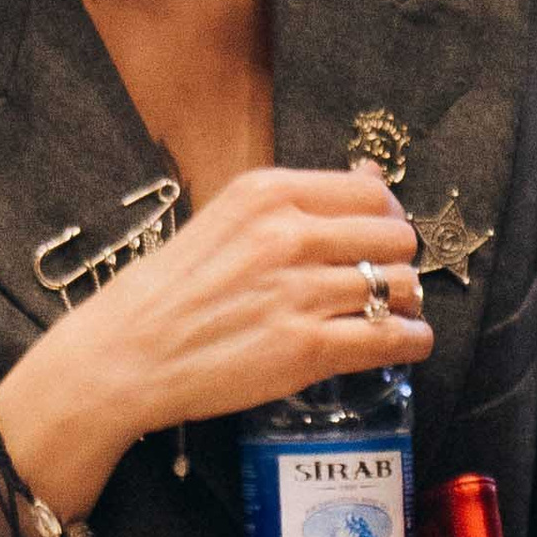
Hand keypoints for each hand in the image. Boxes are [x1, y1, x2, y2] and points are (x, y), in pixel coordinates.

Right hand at [0, 164, 433, 525]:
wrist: (125, 355)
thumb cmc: (168, 290)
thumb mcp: (226, 218)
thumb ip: (294, 203)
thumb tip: (371, 182)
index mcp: (269, 193)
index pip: (372, 193)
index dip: (387, 219)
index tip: (380, 239)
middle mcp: (290, 234)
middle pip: (395, 238)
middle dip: (396, 261)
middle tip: (381, 283)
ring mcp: (302, 292)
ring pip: (400, 287)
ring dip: (404, 304)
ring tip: (390, 316)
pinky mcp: (308, 348)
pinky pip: (394, 338)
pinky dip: (411, 341)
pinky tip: (403, 344)